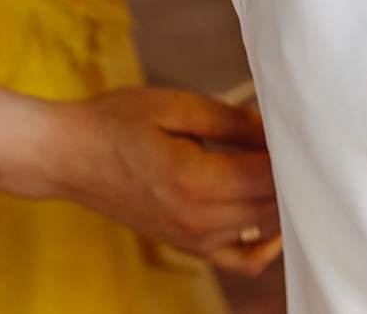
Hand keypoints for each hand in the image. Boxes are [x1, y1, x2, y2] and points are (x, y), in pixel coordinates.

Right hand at [45, 87, 283, 275]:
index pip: (270, 176)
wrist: (69, 157)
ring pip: (266, 232)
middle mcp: (198, 221)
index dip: (291, 151)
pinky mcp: (188, 246)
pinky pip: (243, 260)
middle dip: (293, 175)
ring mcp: (194, 240)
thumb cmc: (115, 124)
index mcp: (196, 181)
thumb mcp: (175, 107)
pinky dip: (266, 243)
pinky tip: (270, 214)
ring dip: (283, 202)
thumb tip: (274, 127)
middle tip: (296, 141)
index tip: (297, 126)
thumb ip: (230, 120)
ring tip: (284, 167)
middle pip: (274, 206)